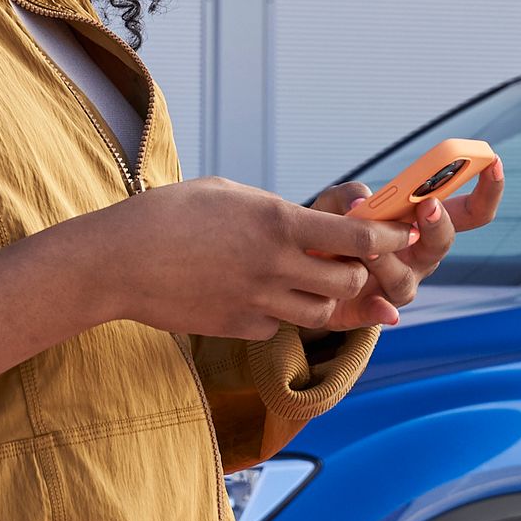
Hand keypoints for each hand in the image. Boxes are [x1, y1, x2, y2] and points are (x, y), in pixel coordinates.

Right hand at [59, 177, 418, 340]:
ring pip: (321, 312)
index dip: (388, 238)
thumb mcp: (228, 193)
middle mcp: (275, 265)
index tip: (402, 235)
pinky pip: (278, 326)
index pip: (356, 236)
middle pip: (349, 281)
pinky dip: (280, 314)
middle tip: (347, 262)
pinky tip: (257, 296)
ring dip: (323, 298)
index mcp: (278, 222)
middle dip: (358, 273)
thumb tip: (303, 224)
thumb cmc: (168, 214)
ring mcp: (258, 301)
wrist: (119, 261)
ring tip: (305, 280)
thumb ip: (273, 211)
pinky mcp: (239, 328)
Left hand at [308, 160, 502, 331]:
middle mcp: (419, 255)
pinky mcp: (374, 308)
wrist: (304, 269)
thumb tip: (361, 205)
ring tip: (367, 250)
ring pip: (407, 279)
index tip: (493, 162)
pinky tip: (384, 311)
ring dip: (389, 262)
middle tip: (427, 207)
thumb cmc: (330, 227)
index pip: (469, 210)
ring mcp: (399, 284)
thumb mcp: (333, 202)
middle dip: (439, 225)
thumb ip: (348, 194)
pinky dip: (383, 311)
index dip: (487, 189)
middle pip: (443, 243)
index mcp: (422, 223)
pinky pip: (382, 312)